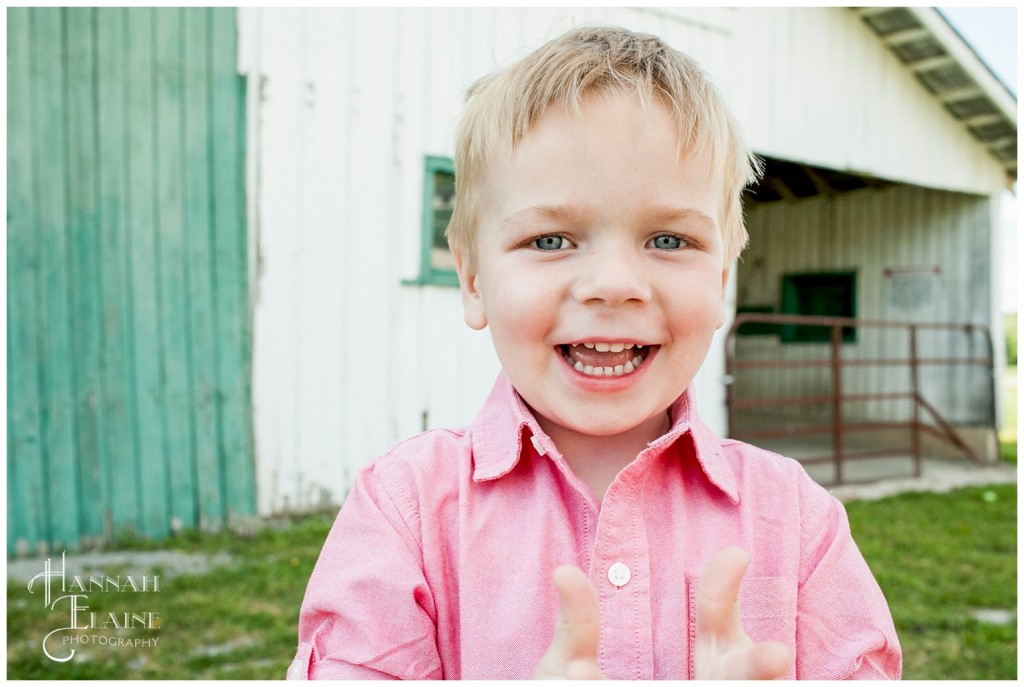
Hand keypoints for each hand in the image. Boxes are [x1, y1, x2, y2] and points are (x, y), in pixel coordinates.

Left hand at [533, 548, 790, 679]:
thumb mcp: (572, 663)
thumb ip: (578, 624)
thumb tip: (563, 572)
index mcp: (704, 667)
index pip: (721, 624)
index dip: (725, 590)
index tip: (737, 554)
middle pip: (741, 677)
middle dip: (760, 668)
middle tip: (777, 653)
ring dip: (739, 679)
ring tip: (683, 668)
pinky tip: (594, 677)